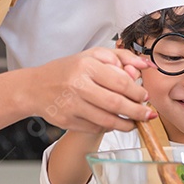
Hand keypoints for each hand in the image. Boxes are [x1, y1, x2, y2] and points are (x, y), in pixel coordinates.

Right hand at [29, 47, 153, 133]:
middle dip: (137, 111)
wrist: (35, 87)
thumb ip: (121, 56)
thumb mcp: (93, 55)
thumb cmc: (68, 70)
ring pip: (107, 120)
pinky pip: (95, 128)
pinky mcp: (67, 121)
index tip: (146, 96)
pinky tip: (114, 122)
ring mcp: (71, 105)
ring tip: (135, 122)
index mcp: (86, 66)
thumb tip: (146, 64)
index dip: (137, 92)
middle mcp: (78, 86)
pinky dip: (108, 127)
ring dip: (126, 124)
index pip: (120, 82)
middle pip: (116, 103)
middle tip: (147, 114)